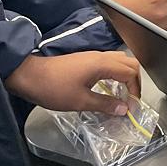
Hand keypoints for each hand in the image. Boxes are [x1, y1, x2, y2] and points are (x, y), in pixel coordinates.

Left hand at [5, 51, 140, 114]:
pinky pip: (110, 62)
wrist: (31, 76)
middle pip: (130, 63)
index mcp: (102, 65)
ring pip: (120, 61)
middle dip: (135, 81)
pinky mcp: (86, 59)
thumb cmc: (54, 89)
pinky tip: (109, 87)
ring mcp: (94, 56)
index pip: (130, 73)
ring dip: (126, 76)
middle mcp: (101, 57)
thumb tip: (124, 109)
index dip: (135, 90)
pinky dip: (116, 73)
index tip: (132, 106)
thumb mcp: (80, 101)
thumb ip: (105, 104)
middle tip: (132, 99)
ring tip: (122, 94)